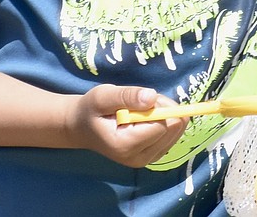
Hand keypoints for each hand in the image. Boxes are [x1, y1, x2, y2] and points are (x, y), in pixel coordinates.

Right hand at [64, 84, 186, 167]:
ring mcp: (145, 160)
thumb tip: (152, 98)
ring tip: (140, 108)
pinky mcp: (150, 156)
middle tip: (141, 101)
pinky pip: (170, 136)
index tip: (143, 97)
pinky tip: (146, 117)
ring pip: (174, 132)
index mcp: (125, 146)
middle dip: (163, 109)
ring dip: (164, 114)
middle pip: (171, 130)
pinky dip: (164, 121)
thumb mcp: (104, 96)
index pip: (161, 126)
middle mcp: (138, 158)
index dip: (159, 106)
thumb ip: (128, 96)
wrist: (83, 127)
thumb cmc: (92, 109)